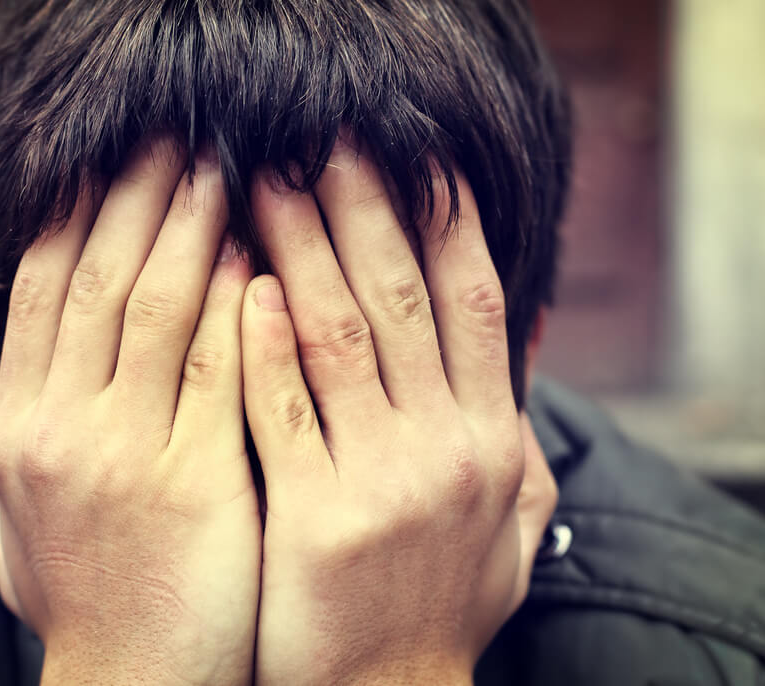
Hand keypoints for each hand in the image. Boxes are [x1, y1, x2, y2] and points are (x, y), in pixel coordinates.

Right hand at [0, 138, 260, 684]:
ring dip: (191, 226)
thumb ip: (1, 437)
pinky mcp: (197, 479)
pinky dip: (237, 301)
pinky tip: (261, 257)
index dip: (78, 213)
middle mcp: (61, 429)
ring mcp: (127, 453)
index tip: (112, 160)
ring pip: (158, 305)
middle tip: (177, 137)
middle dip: (136, 195)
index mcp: (19, 430)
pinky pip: (220, 365)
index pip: (45, 290)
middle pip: (98, 277)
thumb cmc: (85, 600)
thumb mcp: (13, 522)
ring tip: (225, 169)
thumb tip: (1, 360)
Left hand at [243, 138, 556, 684]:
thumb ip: (515, 447)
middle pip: (403, 298)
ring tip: (267, 183)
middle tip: (324, 141)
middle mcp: (446, 450)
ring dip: (301, 250)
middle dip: (365, 210)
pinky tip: (242, 286)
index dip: (449, 223)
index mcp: (491, 442)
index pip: (473, 305)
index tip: (416, 159)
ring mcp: (381, 482)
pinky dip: (263, 343)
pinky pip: (284, 410)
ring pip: (339, 335)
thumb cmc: (440, 611)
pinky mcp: (314, 517)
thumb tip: (521, 370)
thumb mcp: (508, 531)